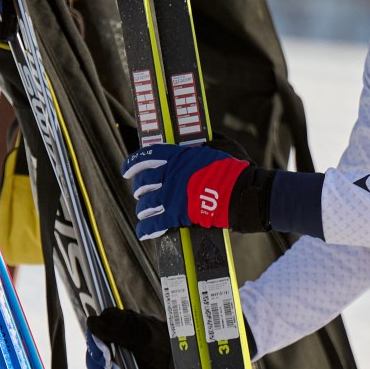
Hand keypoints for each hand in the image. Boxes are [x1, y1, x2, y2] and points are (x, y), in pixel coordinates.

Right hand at [84, 307, 171, 368]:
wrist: (177, 364)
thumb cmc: (162, 342)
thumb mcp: (143, 333)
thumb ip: (120, 326)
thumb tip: (93, 322)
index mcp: (114, 325)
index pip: (94, 332)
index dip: (96, 343)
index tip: (104, 353)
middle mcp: (110, 343)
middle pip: (94, 354)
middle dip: (100, 364)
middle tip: (110, 368)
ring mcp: (112, 361)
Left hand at [123, 143, 262, 238]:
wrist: (242, 193)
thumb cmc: (236, 169)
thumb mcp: (222, 145)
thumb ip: (207, 141)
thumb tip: (204, 136)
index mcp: (179, 156)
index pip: (148, 156)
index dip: (133, 163)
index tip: (126, 169)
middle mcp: (170, 174)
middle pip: (143, 182)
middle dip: (139, 189)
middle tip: (140, 193)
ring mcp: (171, 196)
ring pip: (146, 204)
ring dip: (143, 210)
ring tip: (143, 213)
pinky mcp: (177, 215)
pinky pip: (154, 224)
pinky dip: (146, 229)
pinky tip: (144, 232)